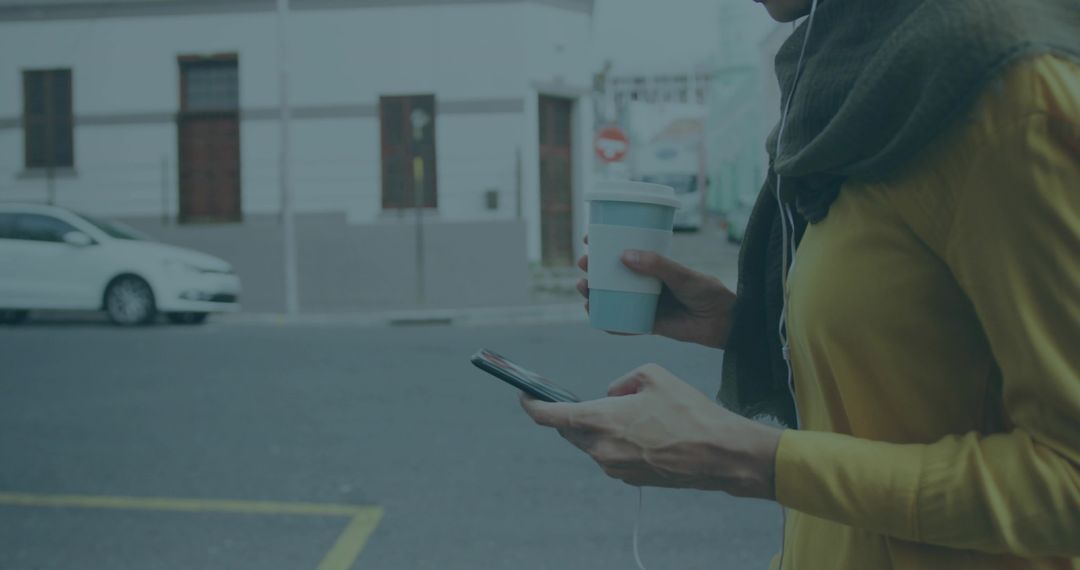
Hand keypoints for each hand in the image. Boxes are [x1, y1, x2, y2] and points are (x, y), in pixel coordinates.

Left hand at [519, 364, 781, 498]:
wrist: (720, 454)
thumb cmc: (689, 412)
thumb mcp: (654, 375)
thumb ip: (623, 381)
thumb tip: (613, 395)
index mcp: (600, 420)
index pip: (549, 416)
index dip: (532, 405)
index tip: (524, 396)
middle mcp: (601, 448)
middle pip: (570, 430)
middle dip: (572, 414)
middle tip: (580, 400)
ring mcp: (615, 467)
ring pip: (593, 443)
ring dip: (600, 427)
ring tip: (630, 413)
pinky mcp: (632, 478)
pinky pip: (613, 456)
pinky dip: (618, 441)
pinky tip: (645, 431)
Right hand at [577, 236, 736, 348]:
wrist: (724, 322)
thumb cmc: (708, 291)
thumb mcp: (682, 274)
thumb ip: (657, 265)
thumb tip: (624, 256)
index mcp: (654, 265)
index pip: (624, 250)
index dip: (604, 244)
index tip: (589, 238)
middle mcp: (647, 282)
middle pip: (612, 275)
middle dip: (593, 270)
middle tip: (583, 264)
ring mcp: (646, 303)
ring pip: (614, 298)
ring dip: (595, 294)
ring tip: (584, 289)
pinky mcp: (649, 324)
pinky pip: (624, 324)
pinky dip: (610, 323)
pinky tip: (597, 319)